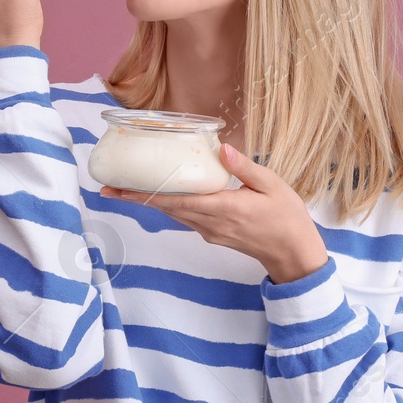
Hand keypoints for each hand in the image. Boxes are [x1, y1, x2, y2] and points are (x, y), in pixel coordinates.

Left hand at [98, 143, 328, 283]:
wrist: (295, 254)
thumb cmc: (287, 217)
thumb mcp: (272, 185)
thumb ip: (244, 167)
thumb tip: (221, 148)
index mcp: (224, 208)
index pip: (176, 200)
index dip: (146, 194)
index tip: (121, 189)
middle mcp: (210, 223)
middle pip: (166, 208)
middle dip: (136, 198)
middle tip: (108, 188)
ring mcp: (210, 232)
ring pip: (173, 214)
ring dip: (149, 202)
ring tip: (125, 190)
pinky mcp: (213, 235)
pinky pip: (185, 218)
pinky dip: (168, 206)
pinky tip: (161, 194)